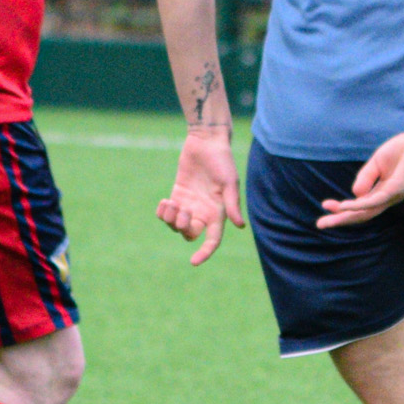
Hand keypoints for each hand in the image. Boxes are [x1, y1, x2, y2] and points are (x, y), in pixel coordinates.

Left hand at [157, 129, 245, 264]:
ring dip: (170, 219)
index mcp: (218, 212)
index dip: (205, 253)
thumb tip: (241, 226)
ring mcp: (189, 205)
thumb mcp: (229, 182)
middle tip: (180, 211)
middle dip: (182, 228)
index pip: (212, 239)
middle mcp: (203, 212)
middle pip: (190, 234)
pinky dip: (162, 212)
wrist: (206, 142)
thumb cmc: (222, 161)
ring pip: (176, 226)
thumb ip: (232, 204)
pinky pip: (166, 213)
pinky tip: (165, 202)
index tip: (194, 261)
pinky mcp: (177, 195)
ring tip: (170, 203)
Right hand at [316, 124, 403, 227]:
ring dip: (345, 216)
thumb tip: (354, 194)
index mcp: (385, 192)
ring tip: (327, 219)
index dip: (343, 208)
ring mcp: (394, 195)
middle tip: (320, 225)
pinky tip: (345, 206)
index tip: (325, 206)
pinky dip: (358, 205)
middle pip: (362, 215)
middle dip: (340, 220)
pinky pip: (375, 200)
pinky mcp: (397, 189)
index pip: (362, 206)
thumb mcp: (378, 163)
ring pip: (366, 212)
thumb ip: (366, 177)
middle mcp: (390, 198)